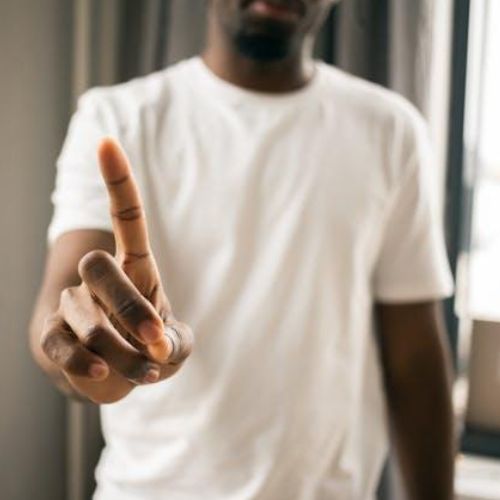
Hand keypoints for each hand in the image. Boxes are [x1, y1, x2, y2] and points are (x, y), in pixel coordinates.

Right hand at [40, 138, 192, 403]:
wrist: (116, 374)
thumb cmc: (151, 349)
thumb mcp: (174, 346)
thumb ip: (174, 346)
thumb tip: (154, 347)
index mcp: (135, 269)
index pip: (126, 219)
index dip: (118, 183)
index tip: (107, 143)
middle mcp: (99, 278)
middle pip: (99, 267)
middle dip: (129, 308)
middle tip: (155, 342)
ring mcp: (72, 304)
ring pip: (86, 317)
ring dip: (120, 351)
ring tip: (145, 373)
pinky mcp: (52, 335)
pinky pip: (61, 344)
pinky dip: (85, 362)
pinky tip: (103, 373)